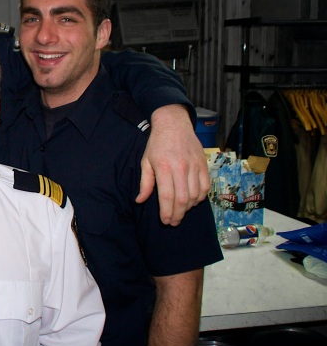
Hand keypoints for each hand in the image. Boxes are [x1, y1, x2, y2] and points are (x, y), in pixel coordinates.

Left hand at [136, 105, 208, 224]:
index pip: (168, 196)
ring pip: (195, 195)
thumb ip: (145, 183)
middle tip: (173, 222)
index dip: (167, 212)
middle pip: (182, 199)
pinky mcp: (203, 164)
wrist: (174, 124)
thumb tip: (140, 200)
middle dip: (178, 214)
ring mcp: (194, 166)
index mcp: (164, 167)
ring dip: (188, 208)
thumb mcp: (146, 161)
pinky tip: (192, 201)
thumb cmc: (157, 144)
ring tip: (180, 212)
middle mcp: (181, 168)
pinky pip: (205, 187)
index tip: (165, 221)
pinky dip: (200, 198)